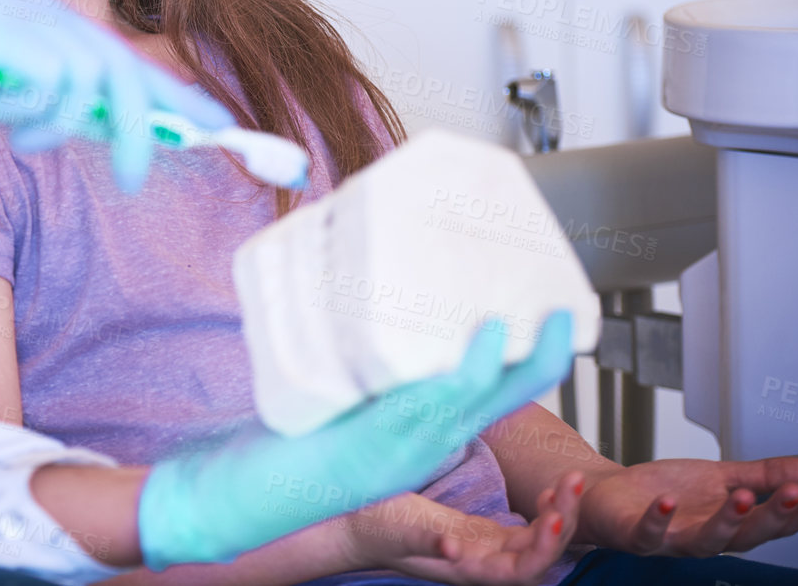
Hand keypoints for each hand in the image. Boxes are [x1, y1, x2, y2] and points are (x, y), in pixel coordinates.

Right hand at [0, 0, 233, 188]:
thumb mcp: (4, 100)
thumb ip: (59, 105)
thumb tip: (123, 128)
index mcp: (35, 8)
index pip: (118, 53)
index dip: (172, 95)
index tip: (220, 132)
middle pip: (121, 63)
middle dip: (151, 122)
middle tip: (146, 175)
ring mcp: (14, 9)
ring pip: (95, 75)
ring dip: (76, 125)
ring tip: (30, 142)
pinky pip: (56, 81)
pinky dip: (44, 116)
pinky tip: (11, 129)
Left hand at [136, 313, 576, 569]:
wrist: (232, 499)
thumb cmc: (279, 444)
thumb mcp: (340, 397)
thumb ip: (366, 363)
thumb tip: (372, 297)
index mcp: (418, 433)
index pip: (491, 397)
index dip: (529, 365)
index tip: (552, 322)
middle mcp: (417, 446)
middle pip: (497, 402)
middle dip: (539, 363)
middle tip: (565, 318)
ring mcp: (393, 451)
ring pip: (465, 406)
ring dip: (500, 367)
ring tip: (522, 322)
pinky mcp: (362, 451)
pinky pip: (417, 414)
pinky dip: (447, 383)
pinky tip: (467, 351)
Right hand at [346, 473, 583, 584]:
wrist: (355, 526)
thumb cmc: (374, 530)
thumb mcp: (398, 532)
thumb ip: (425, 541)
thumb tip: (453, 549)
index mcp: (467, 570)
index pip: (521, 569)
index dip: (544, 547)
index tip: (557, 516)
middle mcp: (483, 563)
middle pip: (538, 554)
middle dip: (563, 520)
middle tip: (573, 481)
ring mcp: (484, 549)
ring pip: (535, 539)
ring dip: (557, 513)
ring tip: (569, 480)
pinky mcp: (479, 532)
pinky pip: (521, 529)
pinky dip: (539, 510)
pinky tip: (546, 491)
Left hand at [575, 456, 797, 555]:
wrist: (606, 496)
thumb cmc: (663, 491)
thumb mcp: (717, 478)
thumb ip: (760, 476)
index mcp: (727, 524)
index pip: (772, 524)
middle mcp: (704, 538)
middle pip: (746, 537)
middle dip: (772, 516)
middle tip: (795, 492)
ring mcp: (669, 540)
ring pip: (704, 542)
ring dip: (726, 521)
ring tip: (744, 497)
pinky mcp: (634, 535)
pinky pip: (647, 533)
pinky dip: (657, 519)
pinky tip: (668, 502)